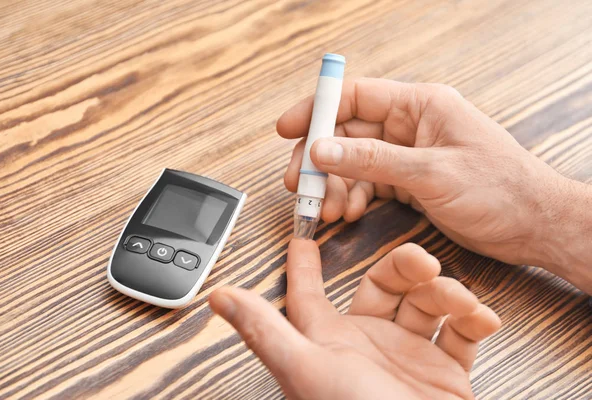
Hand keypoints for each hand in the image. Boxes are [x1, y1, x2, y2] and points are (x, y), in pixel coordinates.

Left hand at [210, 240, 500, 399]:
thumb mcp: (307, 370)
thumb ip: (266, 330)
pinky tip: (481, 316)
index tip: (302, 238)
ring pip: (424, 303)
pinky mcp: (444, 375)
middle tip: (424, 262)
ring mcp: (408, 358)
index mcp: (330, 342)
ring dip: (444, 292)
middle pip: (382, 285)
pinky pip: (461, 335)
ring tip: (457, 298)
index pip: (310, 295)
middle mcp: (367, 346)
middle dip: (403, 266)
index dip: (303, 266)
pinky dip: (474, 321)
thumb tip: (219, 297)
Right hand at [277, 78, 562, 266]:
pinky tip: (346, 213)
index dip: (317, 109)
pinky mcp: (408, 182)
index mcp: (420, 105)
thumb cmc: (499, 189)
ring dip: (332, 185)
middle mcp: (410, 126)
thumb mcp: (431, 173)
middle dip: (319, 159)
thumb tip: (321, 148)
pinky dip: (351, 197)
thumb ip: (372, 160)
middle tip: (298, 184)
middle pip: (346, 133)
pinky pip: (367, 184)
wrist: (533, 226)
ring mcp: (407, 155)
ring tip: (324, 210)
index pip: (355, 96)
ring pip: (352, 162)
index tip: (286, 130)